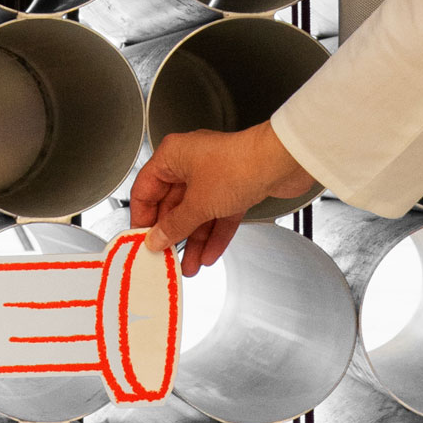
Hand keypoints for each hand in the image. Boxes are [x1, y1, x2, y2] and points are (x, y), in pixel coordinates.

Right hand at [129, 121, 318, 275]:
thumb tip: (156, 238)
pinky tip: (209, 254)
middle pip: (172, 204)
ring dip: (194, 240)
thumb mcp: (198, 203)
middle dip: (172, 234)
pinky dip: (214, 234)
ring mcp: (214, 175)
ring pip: (197, 212)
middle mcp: (190, 163)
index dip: (142, 217)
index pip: (145, 189)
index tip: (142, 239)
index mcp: (172, 156)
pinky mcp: (235, 186)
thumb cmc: (238, 166)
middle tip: (166, 257)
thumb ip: (174, 225)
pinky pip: (217, 214)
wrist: (281, 163)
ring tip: (189, 266)